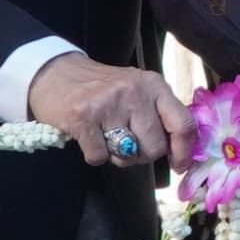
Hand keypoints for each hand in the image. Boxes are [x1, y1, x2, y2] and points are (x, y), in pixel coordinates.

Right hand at [28, 51, 190, 167]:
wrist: (56, 74)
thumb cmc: (101, 88)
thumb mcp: (138, 90)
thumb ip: (159, 114)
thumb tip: (181, 152)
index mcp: (154, 85)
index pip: (183, 123)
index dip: (184, 151)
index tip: (179, 165)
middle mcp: (134, 91)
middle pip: (155, 147)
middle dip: (142, 154)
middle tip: (126, 142)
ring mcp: (108, 103)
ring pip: (128, 156)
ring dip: (117, 156)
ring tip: (105, 135)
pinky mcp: (83, 117)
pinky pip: (100, 157)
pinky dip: (94, 155)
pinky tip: (88, 136)